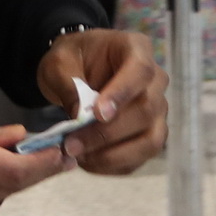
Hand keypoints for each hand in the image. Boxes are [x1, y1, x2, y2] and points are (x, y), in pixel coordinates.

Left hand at [36, 29, 167, 175]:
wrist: (77, 70)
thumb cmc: (71, 59)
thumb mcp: (59, 62)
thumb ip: (68, 83)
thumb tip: (80, 117)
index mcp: (136, 49)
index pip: (139, 71)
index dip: (122, 93)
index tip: (97, 114)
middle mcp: (155, 81)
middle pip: (146, 110)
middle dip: (108, 133)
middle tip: (72, 145)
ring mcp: (157, 110)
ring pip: (150, 140)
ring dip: (114, 155)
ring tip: (80, 158)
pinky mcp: (150, 134)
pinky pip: (141, 157)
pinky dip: (115, 165)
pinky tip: (88, 163)